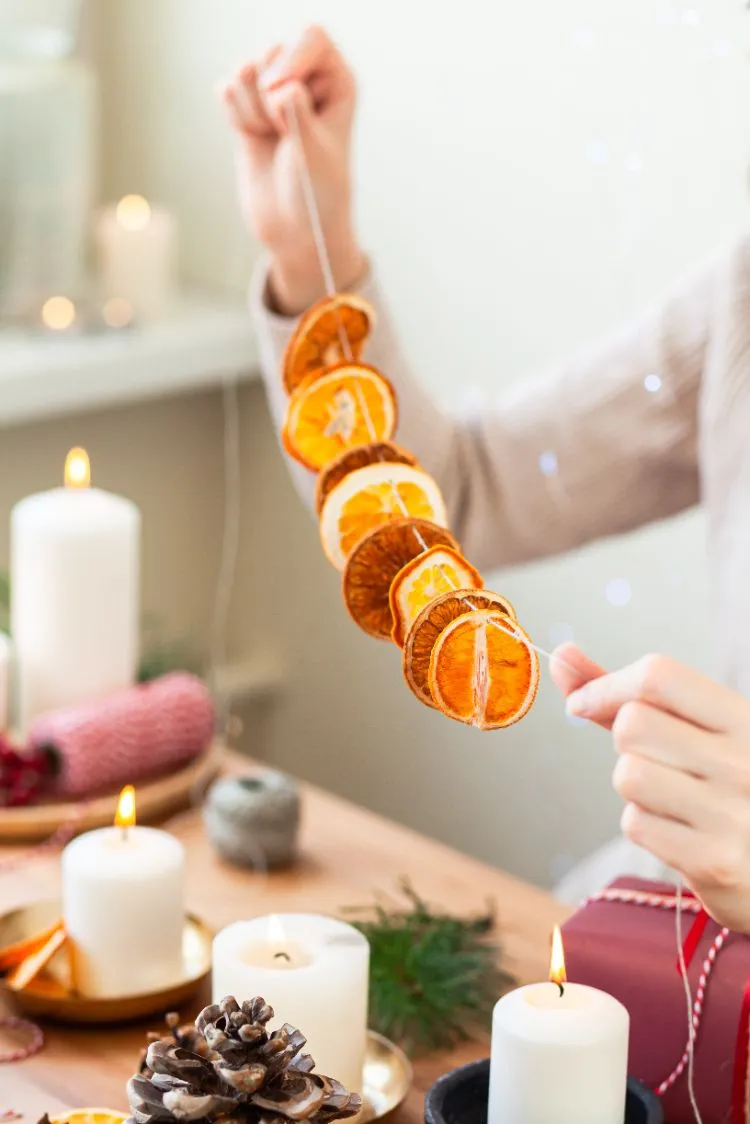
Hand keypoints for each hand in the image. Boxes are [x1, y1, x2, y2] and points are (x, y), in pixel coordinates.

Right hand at [220, 25, 365, 314]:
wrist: (295, 230)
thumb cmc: (317, 195)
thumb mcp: (314, 155)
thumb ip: (298, 115)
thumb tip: (283, 86)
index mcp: (336, 81)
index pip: (309, 36)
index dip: (290, 59)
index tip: (283, 93)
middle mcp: (306, 79)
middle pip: (271, 51)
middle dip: (268, 92)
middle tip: (283, 131)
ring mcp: (274, 93)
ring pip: (244, 68)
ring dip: (251, 108)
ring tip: (271, 137)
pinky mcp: (248, 109)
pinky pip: (227, 90)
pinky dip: (235, 116)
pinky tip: (253, 138)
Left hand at [550, 643, 749, 933]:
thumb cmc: (722, 785)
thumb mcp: (695, 729)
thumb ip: (627, 693)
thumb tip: (562, 656)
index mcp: (745, 719)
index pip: (658, 675)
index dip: (607, 685)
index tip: (584, 703)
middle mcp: (745, 760)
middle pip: (633, 724)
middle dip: (623, 741)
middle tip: (653, 758)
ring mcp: (735, 813)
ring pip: (628, 774)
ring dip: (632, 784)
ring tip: (669, 796)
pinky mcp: (717, 860)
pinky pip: (636, 823)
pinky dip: (644, 825)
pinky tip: (678, 830)